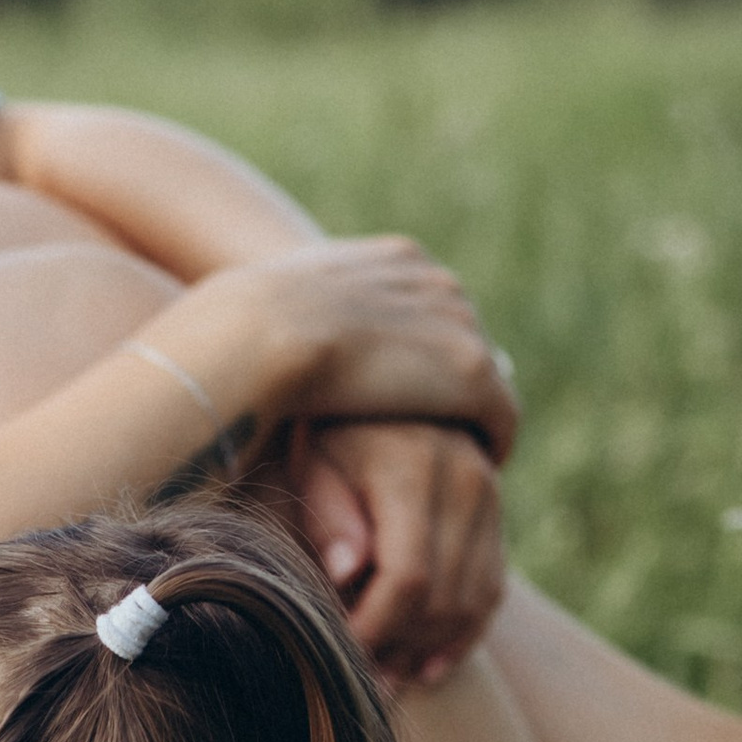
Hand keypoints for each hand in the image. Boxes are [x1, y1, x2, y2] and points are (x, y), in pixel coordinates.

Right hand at [180, 239, 519, 462]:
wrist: (255, 339)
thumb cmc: (240, 335)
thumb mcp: (276, 311)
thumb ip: (306, 320)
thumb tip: (287, 343)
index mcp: (396, 259)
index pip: (431, 307)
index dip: (419, 357)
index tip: (405, 399)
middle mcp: (437, 280)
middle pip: (464, 339)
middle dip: (450, 386)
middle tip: (434, 438)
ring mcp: (459, 324)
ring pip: (487, 381)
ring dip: (469, 421)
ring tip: (450, 467)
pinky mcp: (473, 373)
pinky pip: (501, 419)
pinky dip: (488, 449)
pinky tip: (466, 481)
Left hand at [292, 416, 506, 681]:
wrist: (381, 388)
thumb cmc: (324, 432)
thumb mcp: (309, 462)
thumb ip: (326, 517)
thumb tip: (347, 574)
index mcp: (413, 468)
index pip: (408, 578)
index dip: (376, 629)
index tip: (344, 654)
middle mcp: (466, 481)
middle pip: (444, 598)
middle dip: (401, 648)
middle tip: (361, 678)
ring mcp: (489, 496)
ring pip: (473, 601)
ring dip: (430, 649)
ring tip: (387, 677)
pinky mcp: (497, 511)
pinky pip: (491, 590)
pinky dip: (462, 635)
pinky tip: (427, 666)